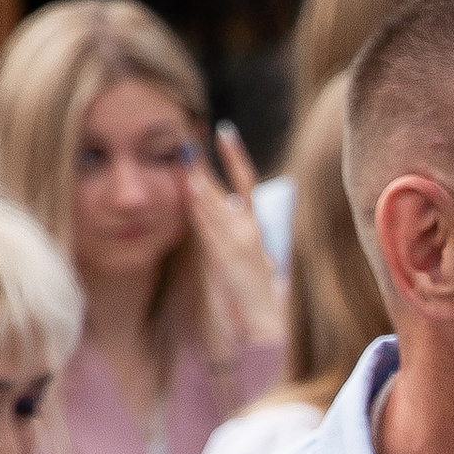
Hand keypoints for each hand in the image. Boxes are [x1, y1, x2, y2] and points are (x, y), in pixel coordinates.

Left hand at [183, 122, 282, 368]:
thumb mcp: (252, 260)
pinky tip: (191, 193)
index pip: (247, 182)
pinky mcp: (229, 259)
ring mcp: (240, 244)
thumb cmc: (257, 294)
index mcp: (256, 228)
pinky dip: (201, 209)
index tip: (224, 132)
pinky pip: (210, 228)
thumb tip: (223, 219)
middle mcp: (250, 231)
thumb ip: (238, 239)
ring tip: (186, 159)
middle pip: (225, 189)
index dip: (236, 156)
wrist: (266, 322)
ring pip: (216, 207)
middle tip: (188, 139)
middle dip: (206, 165)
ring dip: (200, 183)